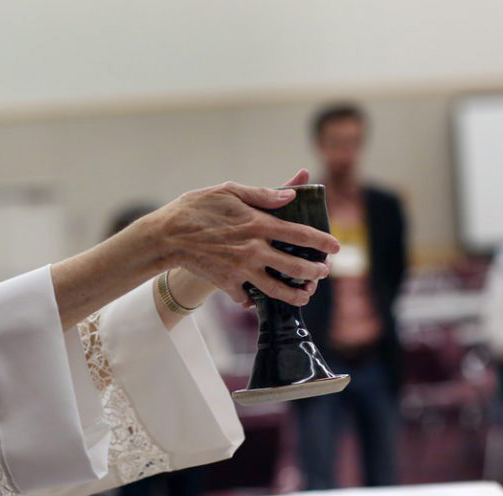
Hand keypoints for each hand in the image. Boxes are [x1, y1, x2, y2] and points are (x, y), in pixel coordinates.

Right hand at [148, 169, 338, 305]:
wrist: (166, 236)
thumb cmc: (195, 208)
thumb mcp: (228, 190)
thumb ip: (263, 194)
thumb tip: (291, 195)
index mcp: (259, 224)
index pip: (302, 235)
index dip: (323, 242)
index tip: (335, 247)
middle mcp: (255, 250)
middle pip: (296, 267)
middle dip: (315, 272)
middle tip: (322, 272)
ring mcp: (241, 270)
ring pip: (278, 289)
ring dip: (296, 294)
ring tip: (305, 295)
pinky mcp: (227, 284)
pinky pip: (247, 297)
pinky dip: (254, 299)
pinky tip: (259, 298)